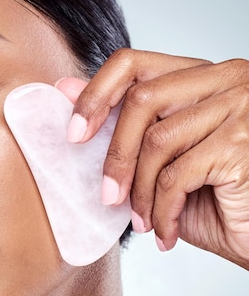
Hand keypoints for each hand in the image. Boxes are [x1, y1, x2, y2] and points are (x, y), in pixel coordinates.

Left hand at [57, 49, 248, 268]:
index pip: (133, 63)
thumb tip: (64, 88)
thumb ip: (121, 124)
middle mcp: (226, 79)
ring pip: (157, 141)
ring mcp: (240, 106)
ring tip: (142, 222)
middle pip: (141, 101)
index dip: (94, 95)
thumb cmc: (216, 200)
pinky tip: (165, 231)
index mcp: (202, 76)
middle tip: (107, 197)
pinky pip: (177, 176)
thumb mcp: (160, 161)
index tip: (74, 134)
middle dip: (115, 156)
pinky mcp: (242, 142)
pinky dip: (162, 210)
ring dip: (139, 192)